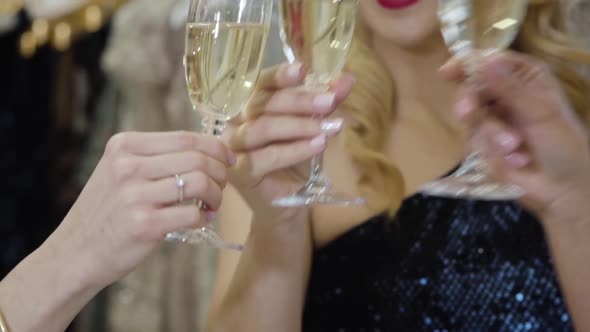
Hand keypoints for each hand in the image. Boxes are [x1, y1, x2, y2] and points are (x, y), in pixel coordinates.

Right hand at [48, 131, 233, 287]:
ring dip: (217, 195)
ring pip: (199, 183)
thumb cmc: (107, 211)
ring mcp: (135, 196)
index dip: (215, 147)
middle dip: (220, 172)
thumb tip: (207, 151)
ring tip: (213, 204)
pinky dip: (205, 217)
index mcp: (124, 146)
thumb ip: (154, 158)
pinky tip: (202, 219)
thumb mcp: (118, 171)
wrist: (76, 251)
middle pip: (197, 158)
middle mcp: (128, 166)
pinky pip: (192, 213)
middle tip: (222, 185)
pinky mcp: (144, 225)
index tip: (228, 159)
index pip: (185, 137)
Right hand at [224, 63, 355, 221]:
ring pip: (263, 128)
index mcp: (251, 104)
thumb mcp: (314, 128)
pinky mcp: (238, 172)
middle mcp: (236, 121)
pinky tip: (317, 146)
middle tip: (330, 102)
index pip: (261, 83)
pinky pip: (265, 157)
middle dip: (300, 101)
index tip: (304, 70)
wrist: (289, 200)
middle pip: (263, 103)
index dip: (280, 75)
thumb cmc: (296, 160)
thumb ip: (326, 104)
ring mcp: (233, 146)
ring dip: (299, 126)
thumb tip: (348, 79)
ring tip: (328, 129)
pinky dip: (294, 150)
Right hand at [442, 52, 589, 220]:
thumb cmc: (563, 145)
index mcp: (524, 77)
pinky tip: (516, 161)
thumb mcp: (541, 112)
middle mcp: (504, 95)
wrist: (563, 189)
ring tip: (515, 148)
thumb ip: (510, 88)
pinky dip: (493, 153)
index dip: (465, 64)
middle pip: (470, 89)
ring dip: (493, 135)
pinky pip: (474, 143)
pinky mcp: (483, 146)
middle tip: (467, 113)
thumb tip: (485, 61)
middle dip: (470, 104)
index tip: (446, 72)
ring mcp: (492, 121)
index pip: (488, 61)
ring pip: (471, 119)